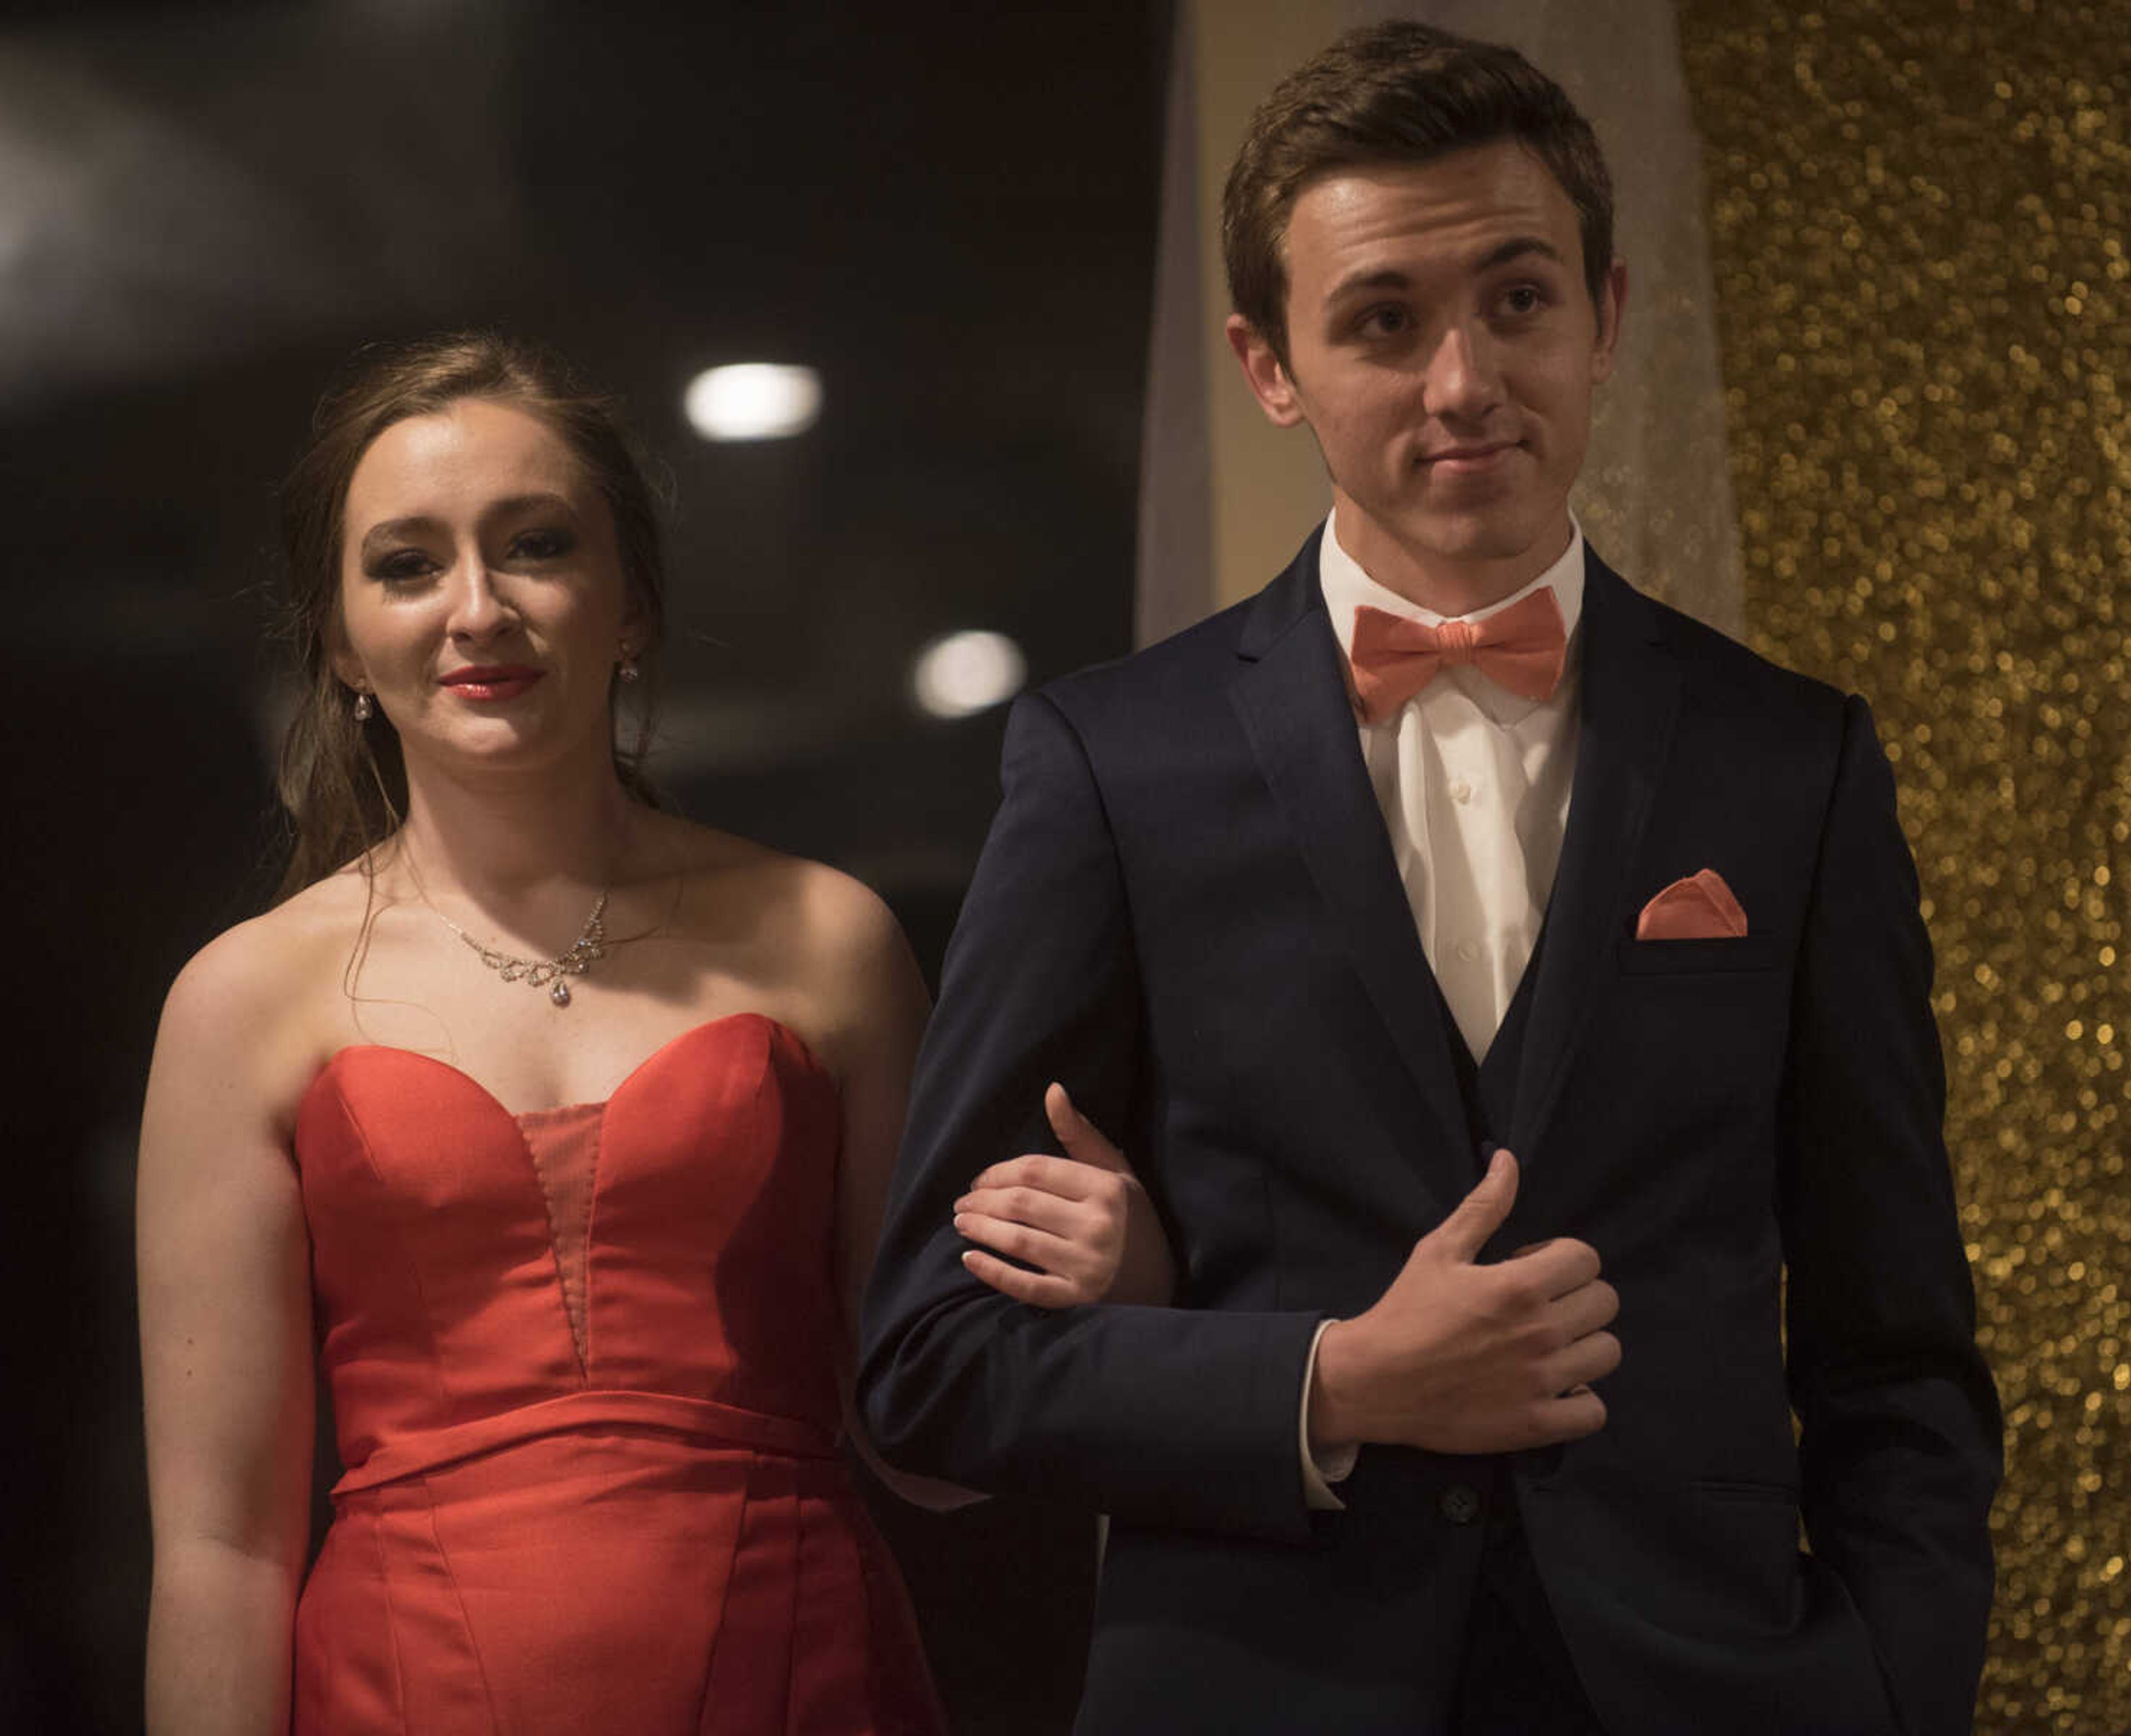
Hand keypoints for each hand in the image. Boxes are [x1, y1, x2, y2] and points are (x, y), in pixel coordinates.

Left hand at [955, 1084, 1177, 1308]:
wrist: (1162, 1284)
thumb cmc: (1132, 1220)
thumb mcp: (1116, 1172)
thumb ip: (1081, 1134)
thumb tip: (1052, 1090)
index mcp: (1106, 1189)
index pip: (1036, 1171)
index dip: (998, 1172)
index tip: (980, 1179)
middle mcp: (1097, 1226)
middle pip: (1021, 1204)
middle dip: (983, 1200)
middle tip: (963, 1202)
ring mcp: (1087, 1266)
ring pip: (1018, 1241)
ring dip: (980, 1229)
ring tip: (961, 1222)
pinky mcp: (1077, 1299)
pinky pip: (1025, 1286)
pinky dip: (992, 1272)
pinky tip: (968, 1259)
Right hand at [1309, 1149, 1618, 1455]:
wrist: (1374, 1381)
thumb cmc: (1406, 1311)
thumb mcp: (1439, 1250)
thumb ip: (1483, 1206)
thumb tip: (1508, 1160)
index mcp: (1519, 1286)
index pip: (1587, 1258)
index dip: (1561, 1258)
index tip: (1529, 1269)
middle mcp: (1540, 1333)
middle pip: (1605, 1302)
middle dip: (1575, 1295)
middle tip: (1537, 1306)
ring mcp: (1542, 1382)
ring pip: (1606, 1352)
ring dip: (1582, 1345)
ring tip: (1546, 1346)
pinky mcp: (1536, 1424)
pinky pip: (1594, 1411)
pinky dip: (1580, 1400)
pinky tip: (1551, 1386)